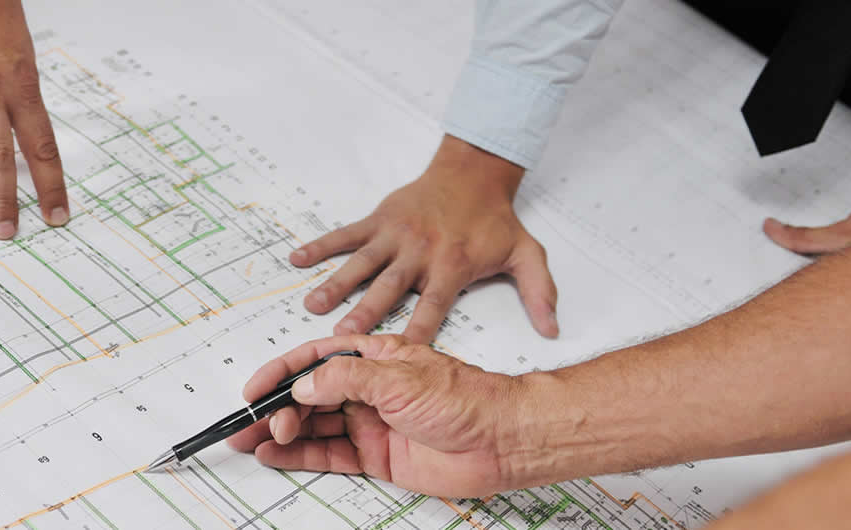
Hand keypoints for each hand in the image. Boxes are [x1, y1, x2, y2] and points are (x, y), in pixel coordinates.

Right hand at [224, 335, 527, 497]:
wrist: (502, 440)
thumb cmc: (466, 398)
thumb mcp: (399, 377)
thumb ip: (346, 378)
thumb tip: (303, 385)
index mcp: (372, 357)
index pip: (314, 360)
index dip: (280, 373)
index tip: (254, 389)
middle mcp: (367, 389)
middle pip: (308, 395)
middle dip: (275, 408)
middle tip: (252, 423)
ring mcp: (369, 422)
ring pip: (313, 426)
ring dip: (282, 432)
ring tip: (255, 440)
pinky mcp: (376, 455)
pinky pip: (328, 454)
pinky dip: (299, 455)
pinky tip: (276, 454)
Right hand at [290, 135, 556, 342]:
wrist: (473, 173)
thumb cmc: (495, 221)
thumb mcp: (527, 254)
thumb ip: (540, 293)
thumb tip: (553, 331)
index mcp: (452, 267)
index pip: (433, 308)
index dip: (415, 333)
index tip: (397, 358)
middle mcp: (420, 253)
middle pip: (389, 289)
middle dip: (365, 313)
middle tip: (341, 338)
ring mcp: (395, 235)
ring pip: (362, 264)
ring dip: (336, 284)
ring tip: (312, 305)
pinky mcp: (379, 219)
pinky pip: (346, 234)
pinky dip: (321, 246)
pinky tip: (297, 259)